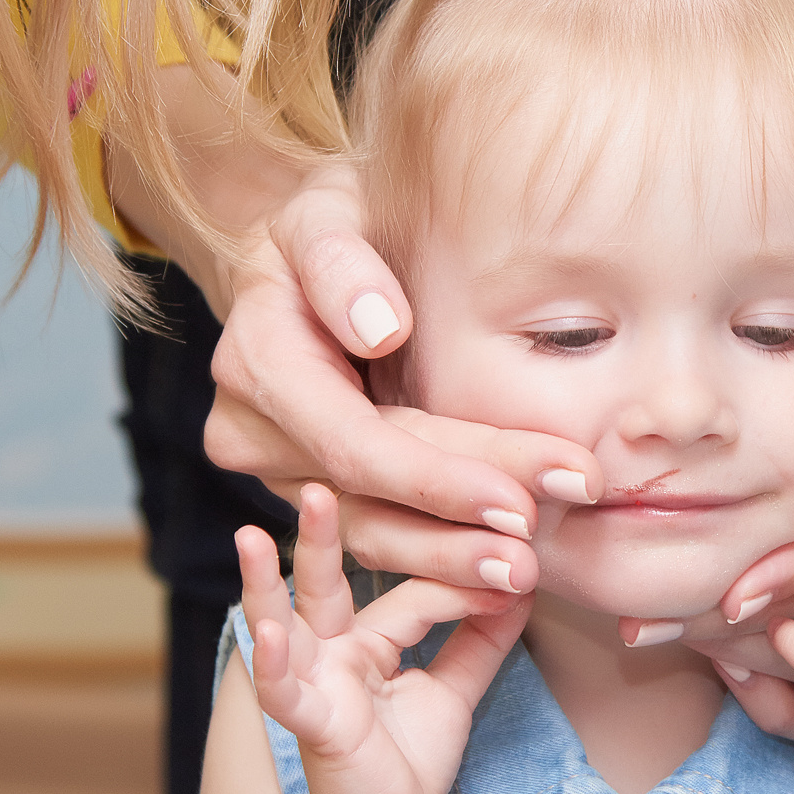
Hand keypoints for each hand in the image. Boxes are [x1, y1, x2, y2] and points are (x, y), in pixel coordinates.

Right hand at [207, 173, 600, 592]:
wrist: (301, 253)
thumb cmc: (332, 221)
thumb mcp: (326, 210)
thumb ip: (341, 263)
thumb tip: (381, 330)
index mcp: (257, 362)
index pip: (354, 441)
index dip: (436, 479)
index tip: (518, 497)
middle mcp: (254, 432)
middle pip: (371, 494)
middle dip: (462, 522)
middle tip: (539, 550)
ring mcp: (280, 470)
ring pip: (369, 533)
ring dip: (448, 561)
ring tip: (523, 576)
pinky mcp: (315, 491)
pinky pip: (374, 536)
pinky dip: (436, 561)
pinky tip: (498, 583)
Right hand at [240, 485, 530, 793]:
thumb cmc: (409, 766)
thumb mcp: (455, 689)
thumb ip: (481, 638)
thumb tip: (521, 582)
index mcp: (364, 639)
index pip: (408, 589)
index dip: (455, 573)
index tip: (512, 555)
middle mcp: (329, 652)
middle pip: (325, 581)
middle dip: (323, 533)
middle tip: (319, 477)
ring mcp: (312, 685)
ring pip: (285, 623)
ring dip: (265, 582)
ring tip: (249, 539)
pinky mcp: (309, 725)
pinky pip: (284, 691)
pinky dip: (271, 663)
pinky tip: (262, 633)